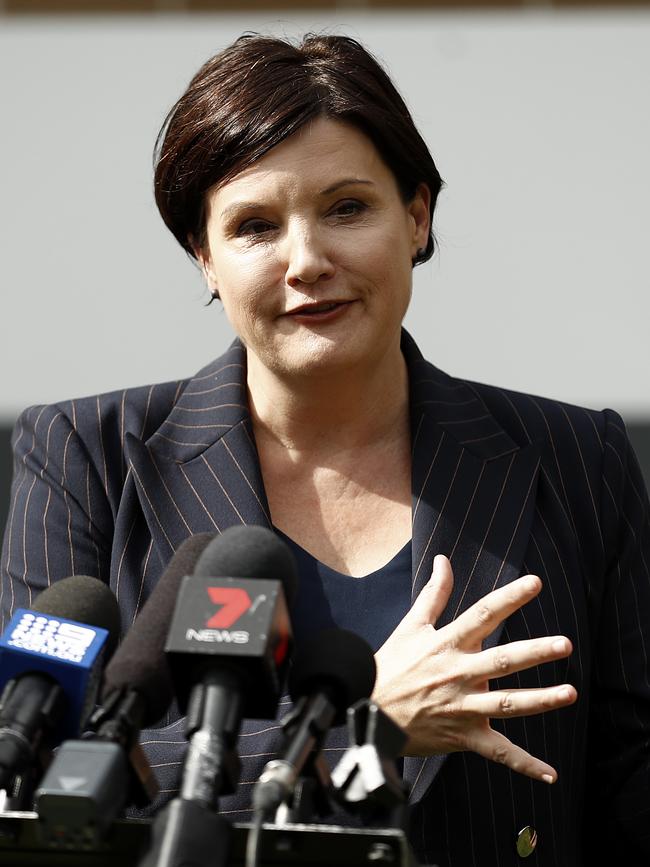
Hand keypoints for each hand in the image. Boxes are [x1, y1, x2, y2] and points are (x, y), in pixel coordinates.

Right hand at [372, 555, 576, 782]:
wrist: (368, 712)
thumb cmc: (392, 666)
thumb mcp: (410, 626)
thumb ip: (433, 594)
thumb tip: (443, 560)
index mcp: (447, 644)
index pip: (482, 615)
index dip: (509, 598)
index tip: (535, 583)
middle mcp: (458, 674)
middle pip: (502, 661)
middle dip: (534, 652)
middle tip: (565, 644)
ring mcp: (462, 708)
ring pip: (507, 704)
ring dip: (540, 700)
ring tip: (570, 693)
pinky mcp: (463, 737)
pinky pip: (498, 752)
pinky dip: (524, 764)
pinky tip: (550, 773)